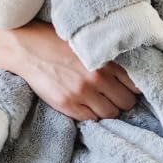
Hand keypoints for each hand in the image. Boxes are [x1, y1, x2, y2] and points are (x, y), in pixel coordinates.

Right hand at [0, 20, 138, 120]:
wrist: (27, 48)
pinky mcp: (67, 105)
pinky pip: (91, 119)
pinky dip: (91, 114)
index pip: (135, 84)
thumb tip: (128, 72)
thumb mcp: (88, 44)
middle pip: (126, 102)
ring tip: (99, 101)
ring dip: (108, 109)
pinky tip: (86, 105)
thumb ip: (107, 58)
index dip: (133, 88)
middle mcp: (97, 78)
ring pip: (110, 114)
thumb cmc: (57, 42)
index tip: (128, 88)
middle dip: (122, 100)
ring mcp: (82, 93)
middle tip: (114, 96)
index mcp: (105, 60)